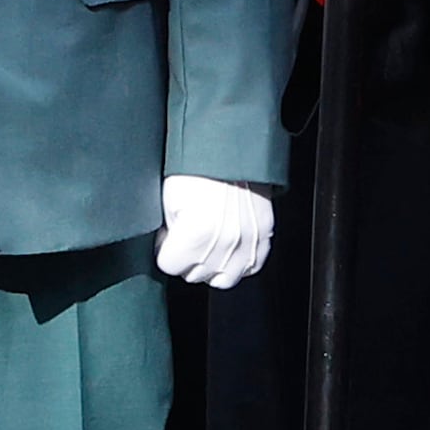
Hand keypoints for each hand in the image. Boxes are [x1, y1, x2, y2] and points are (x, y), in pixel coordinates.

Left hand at [158, 175, 274, 288]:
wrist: (231, 150)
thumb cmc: (198, 169)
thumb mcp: (169, 202)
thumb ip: (170, 234)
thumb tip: (171, 247)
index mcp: (196, 236)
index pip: (169, 266)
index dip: (165, 250)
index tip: (168, 237)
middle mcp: (225, 244)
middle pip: (195, 275)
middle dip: (187, 258)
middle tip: (187, 236)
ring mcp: (249, 242)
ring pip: (224, 279)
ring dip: (213, 266)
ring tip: (208, 245)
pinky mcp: (265, 235)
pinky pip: (251, 267)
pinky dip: (239, 262)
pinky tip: (228, 247)